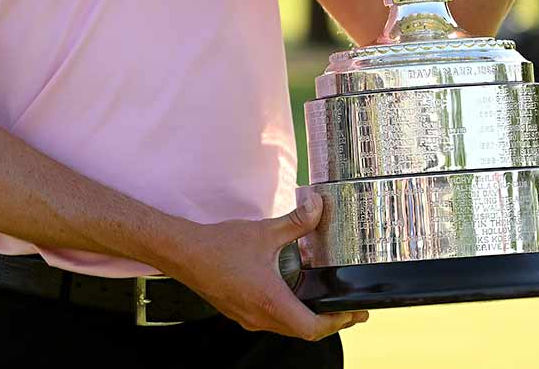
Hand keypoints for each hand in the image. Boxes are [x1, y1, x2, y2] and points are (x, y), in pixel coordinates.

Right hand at [162, 188, 366, 339]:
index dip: (337, 323)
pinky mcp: (240, 312)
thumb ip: (297, 221)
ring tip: (330, 303)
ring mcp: (248, 317)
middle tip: (351, 310)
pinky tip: (299, 295)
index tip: (355, 312)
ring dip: (310, 319)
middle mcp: (259, 316)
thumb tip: (318, 205)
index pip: (311, 328)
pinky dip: (292, 314)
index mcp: (269, 301)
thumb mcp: (265, 231)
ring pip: (287, 328)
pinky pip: (272, 321)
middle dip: (331, 323)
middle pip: (302, 331)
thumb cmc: (220, 246)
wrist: (182, 253)